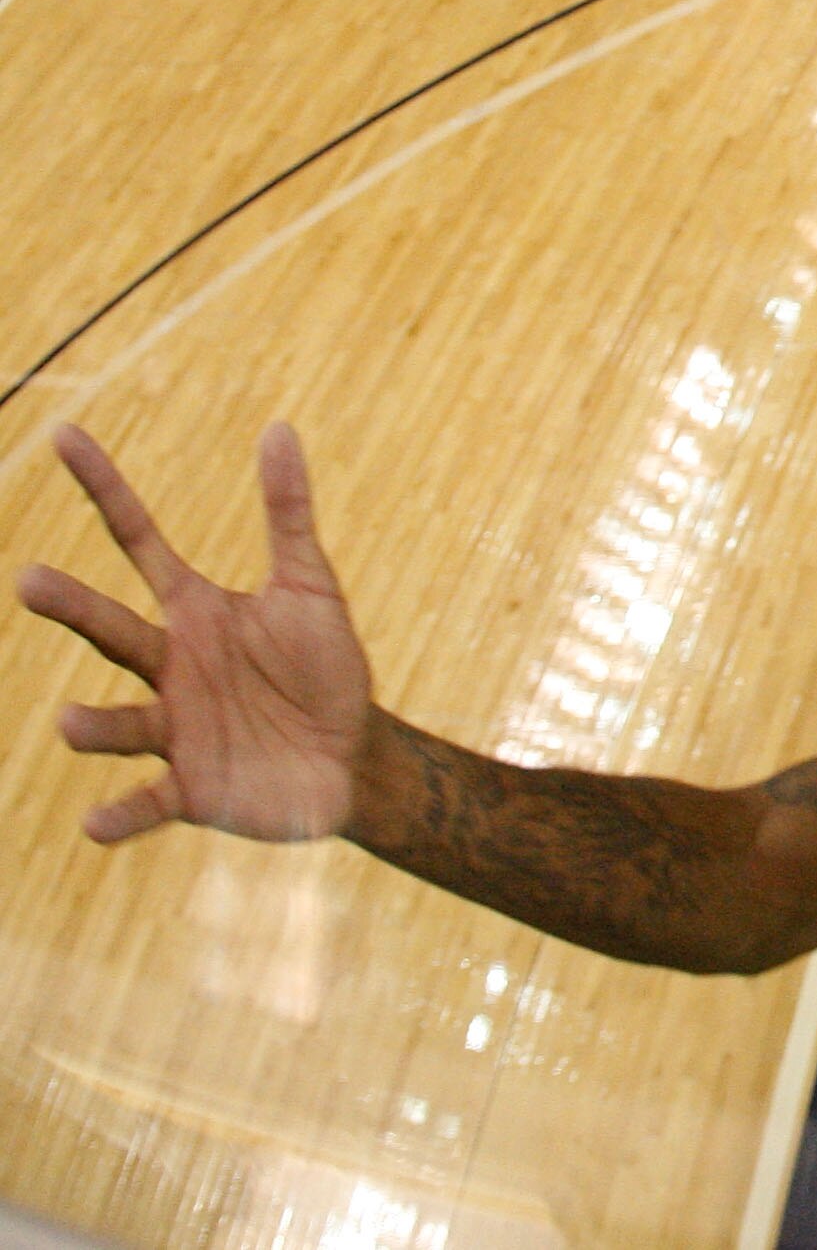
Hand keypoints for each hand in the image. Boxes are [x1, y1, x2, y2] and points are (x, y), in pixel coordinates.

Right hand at [20, 423, 371, 845]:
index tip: (63, 434)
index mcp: (195, 611)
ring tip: (70, 723)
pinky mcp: (190, 789)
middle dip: (73, 607)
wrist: (350, 755)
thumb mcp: (310, 584)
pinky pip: (147, 803)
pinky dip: (120, 816)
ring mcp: (174, 729)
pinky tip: (93, 824)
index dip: (104, 487)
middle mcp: (170, 665)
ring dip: (94, 725)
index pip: (139, 538)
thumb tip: (278, 426)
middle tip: (29, 579)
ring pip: (122, 722)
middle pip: (113, 630)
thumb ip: (289, 511)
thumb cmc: (323, 667)